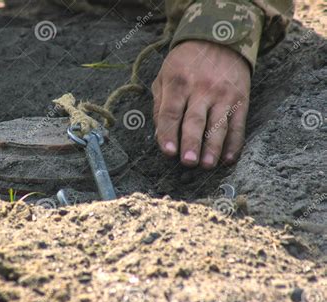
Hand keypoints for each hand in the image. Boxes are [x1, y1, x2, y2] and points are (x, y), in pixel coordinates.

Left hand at [152, 40, 250, 168]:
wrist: (220, 38)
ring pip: (218, 125)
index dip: (168, 133)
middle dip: (191, 143)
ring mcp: (223, 95)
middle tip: (188, 162)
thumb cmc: (185, 63)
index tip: (167, 151)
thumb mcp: (165, 76)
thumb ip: (160, 105)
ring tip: (207, 165)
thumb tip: (160, 136)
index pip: (171, 112)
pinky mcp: (241, 99)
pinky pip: (238, 124)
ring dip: (213, 147)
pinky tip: (228, 158)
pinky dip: (234, 143)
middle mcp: (202, 89)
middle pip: (195, 120)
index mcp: (178, 83)